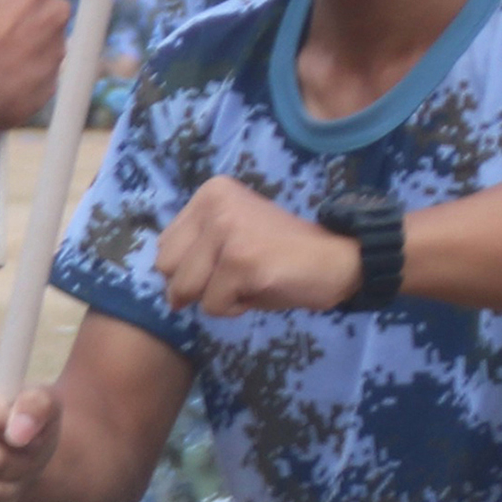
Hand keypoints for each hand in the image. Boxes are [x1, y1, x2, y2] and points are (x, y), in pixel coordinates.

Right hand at [0, 370, 62, 501]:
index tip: (29, 435)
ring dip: (11, 492)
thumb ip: (37, 406)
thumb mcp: (46, 404)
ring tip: (14, 476)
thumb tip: (17, 435)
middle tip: (25, 459)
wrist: (13, 450)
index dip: (23, 439)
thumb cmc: (28, 422)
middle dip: (20, 467)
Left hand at [156, 174, 366, 314]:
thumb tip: (164, 282)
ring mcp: (227, 231)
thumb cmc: (282, 254)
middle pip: (167, 269)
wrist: (337, 259)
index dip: (191, 270)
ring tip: (251, 280)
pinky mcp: (241, 261)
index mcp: (211, 192)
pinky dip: (237, 308)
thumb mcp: (231, 236)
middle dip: (197, 286)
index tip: (229, 262)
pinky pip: (213, 306)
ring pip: (187, 290)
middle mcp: (214, 204)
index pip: (164, 248)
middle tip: (237, 275)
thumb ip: (196, 246)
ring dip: (218, 298)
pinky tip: (264, 287)